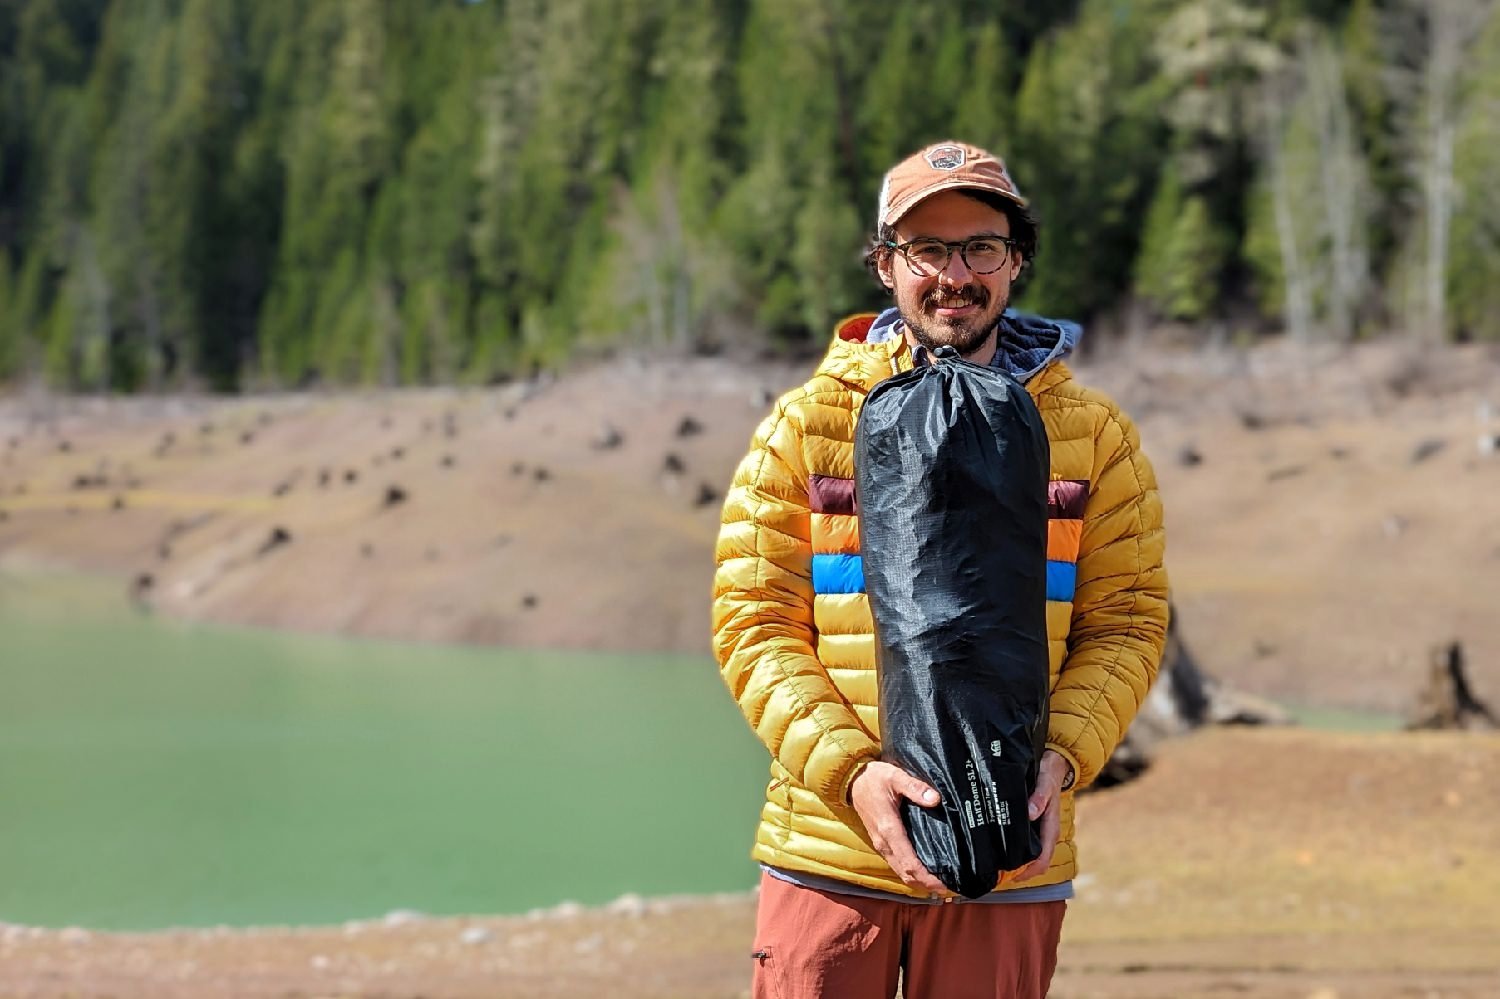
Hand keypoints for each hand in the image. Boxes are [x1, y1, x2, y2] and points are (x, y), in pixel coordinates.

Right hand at [849, 761, 950, 895]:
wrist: (851, 780)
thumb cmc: (874, 777)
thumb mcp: (895, 776)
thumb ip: (915, 787)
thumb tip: (935, 799)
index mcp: (889, 829)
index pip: (910, 863)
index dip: (927, 878)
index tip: (945, 884)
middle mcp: (884, 842)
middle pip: (906, 874)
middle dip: (927, 884)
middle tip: (950, 888)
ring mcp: (881, 844)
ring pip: (900, 872)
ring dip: (919, 881)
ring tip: (941, 882)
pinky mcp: (881, 842)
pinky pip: (897, 864)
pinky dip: (911, 873)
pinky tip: (925, 870)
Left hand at [1006, 749, 1070, 883]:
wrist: (1054, 764)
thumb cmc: (1049, 774)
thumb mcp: (1045, 782)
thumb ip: (1039, 797)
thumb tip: (1030, 814)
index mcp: (1050, 828)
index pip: (1042, 861)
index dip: (1027, 873)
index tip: (1009, 877)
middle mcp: (1045, 833)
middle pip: (1033, 862)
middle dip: (1016, 870)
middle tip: (994, 872)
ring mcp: (1039, 829)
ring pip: (1028, 853)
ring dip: (1013, 860)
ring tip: (992, 861)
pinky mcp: (1032, 823)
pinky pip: (1023, 841)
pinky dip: (1012, 847)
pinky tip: (997, 845)